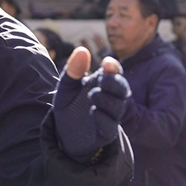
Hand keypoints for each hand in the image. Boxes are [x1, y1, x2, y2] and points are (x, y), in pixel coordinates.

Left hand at [53, 47, 130, 162]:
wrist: (63, 135)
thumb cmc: (69, 107)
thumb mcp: (66, 87)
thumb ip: (73, 70)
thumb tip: (82, 50)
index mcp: (102, 84)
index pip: (115, 72)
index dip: (114, 68)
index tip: (106, 63)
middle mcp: (110, 99)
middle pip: (122, 88)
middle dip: (115, 82)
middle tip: (102, 79)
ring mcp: (110, 117)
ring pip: (118, 107)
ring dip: (107, 99)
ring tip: (92, 94)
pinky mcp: (105, 134)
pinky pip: (110, 126)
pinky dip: (103, 118)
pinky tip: (93, 111)